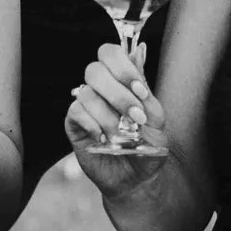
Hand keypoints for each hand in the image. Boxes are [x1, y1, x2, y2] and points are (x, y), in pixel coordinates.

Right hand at [65, 41, 167, 197]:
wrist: (137, 179)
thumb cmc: (147, 146)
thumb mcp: (156, 119)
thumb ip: (145, 90)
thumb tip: (139, 50)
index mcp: (119, 81)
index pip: (110, 53)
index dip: (123, 68)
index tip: (140, 91)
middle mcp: (99, 89)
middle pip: (94, 69)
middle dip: (118, 93)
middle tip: (135, 116)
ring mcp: (85, 106)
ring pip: (87, 93)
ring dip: (109, 115)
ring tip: (123, 135)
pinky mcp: (73, 124)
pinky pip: (76, 111)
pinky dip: (93, 124)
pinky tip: (105, 139)